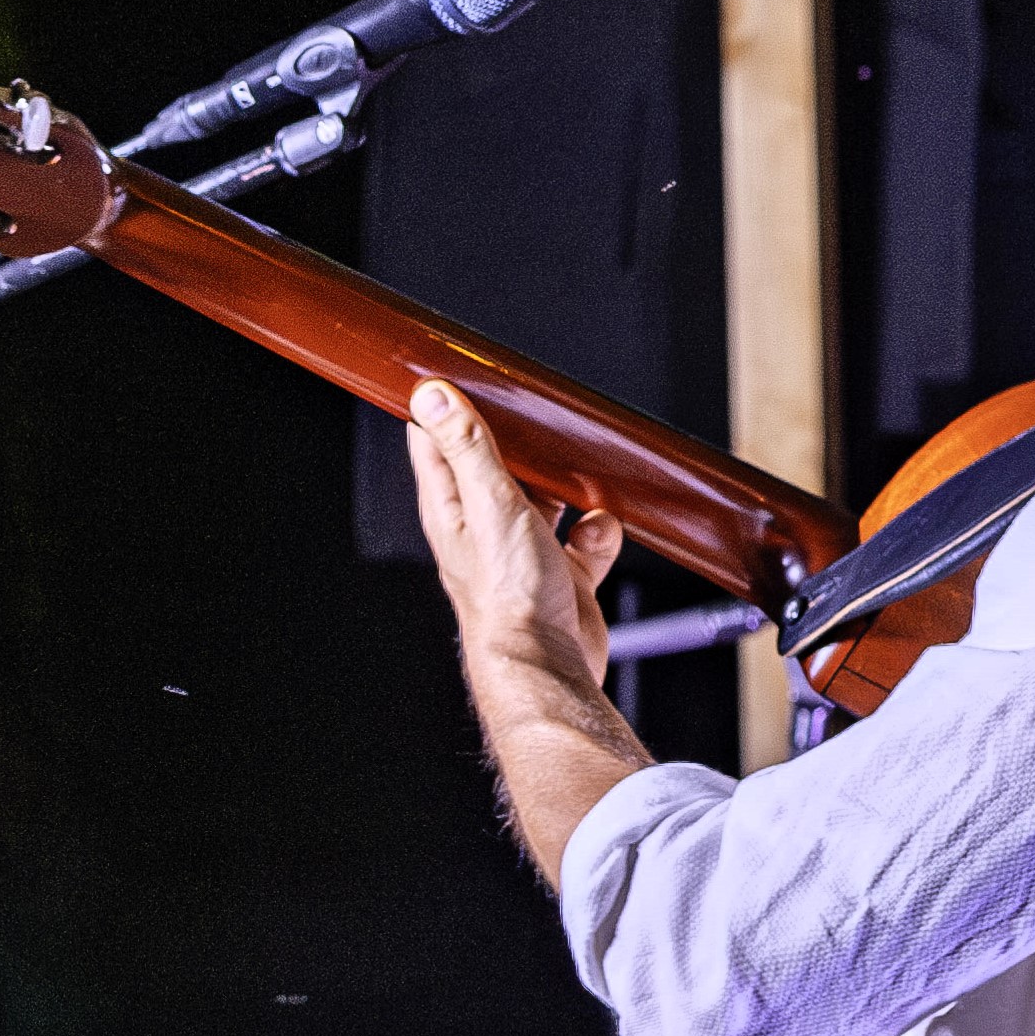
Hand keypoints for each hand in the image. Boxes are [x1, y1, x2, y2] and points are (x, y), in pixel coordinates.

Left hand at [406, 381, 623, 691]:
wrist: (549, 664)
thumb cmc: (509, 595)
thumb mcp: (490, 503)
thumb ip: (468, 448)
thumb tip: (434, 396)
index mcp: (452, 506)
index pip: (434, 440)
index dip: (444, 404)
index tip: (463, 371)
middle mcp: (483, 525)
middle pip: (495, 461)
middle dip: (519, 438)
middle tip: (540, 413)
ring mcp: (522, 549)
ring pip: (545, 496)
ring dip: (565, 484)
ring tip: (579, 469)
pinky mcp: (562, 572)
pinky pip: (586, 536)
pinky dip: (598, 530)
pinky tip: (600, 531)